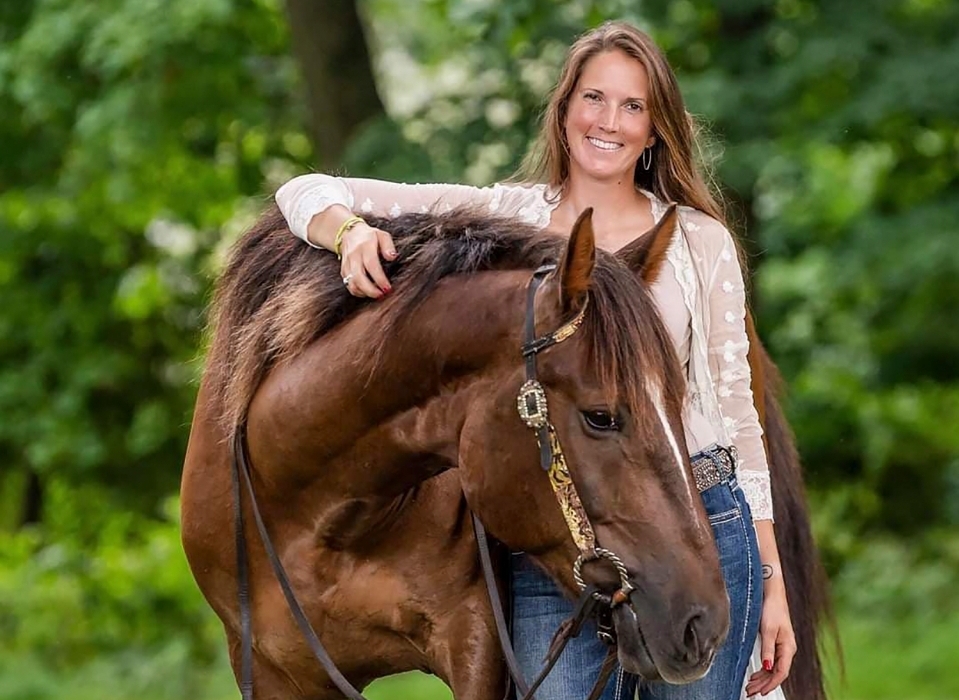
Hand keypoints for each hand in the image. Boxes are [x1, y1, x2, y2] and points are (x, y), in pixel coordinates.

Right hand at [339, 222, 396, 297]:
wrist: (349, 234)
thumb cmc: (369, 236)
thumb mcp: (382, 235)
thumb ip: (388, 246)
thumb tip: (393, 257)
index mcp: (365, 247)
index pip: (371, 265)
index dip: (379, 279)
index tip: (387, 288)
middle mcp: (353, 256)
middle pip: (358, 277)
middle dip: (370, 290)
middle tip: (382, 295)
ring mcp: (347, 264)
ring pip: (351, 283)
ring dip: (364, 292)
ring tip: (376, 294)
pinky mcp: (343, 271)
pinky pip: (348, 284)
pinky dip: (358, 291)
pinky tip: (367, 292)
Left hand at [745, 578, 795, 696]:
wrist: (771, 593)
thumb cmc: (772, 608)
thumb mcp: (768, 630)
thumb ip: (768, 649)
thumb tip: (767, 667)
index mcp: (788, 647)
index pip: (781, 672)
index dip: (771, 684)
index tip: (761, 692)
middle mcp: (786, 649)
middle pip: (776, 673)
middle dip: (764, 684)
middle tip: (750, 692)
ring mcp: (781, 646)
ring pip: (773, 668)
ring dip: (762, 679)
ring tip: (750, 686)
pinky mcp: (775, 642)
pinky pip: (770, 661)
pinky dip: (762, 670)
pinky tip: (755, 675)